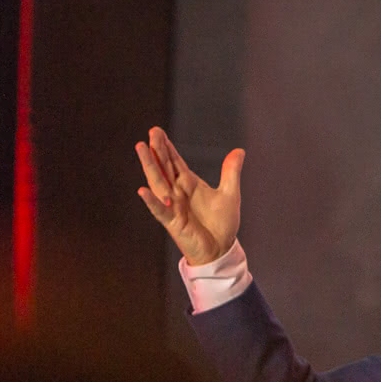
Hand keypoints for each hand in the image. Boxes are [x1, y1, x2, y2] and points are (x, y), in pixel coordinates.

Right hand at [135, 126, 243, 265]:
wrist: (221, 250)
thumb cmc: (222, 224)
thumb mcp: (230, 194)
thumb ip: (231, 172)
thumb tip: (239, 151)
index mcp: (189, 184)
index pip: (175, 162)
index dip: (167, 147)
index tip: (157, 132)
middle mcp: (177, 192)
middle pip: (165, 167)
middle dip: (158, 150)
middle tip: (152, 132)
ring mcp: (173, 206)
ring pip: (158, 183)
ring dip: (150, 167)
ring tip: (141, 149)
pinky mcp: (173, 222)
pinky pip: (160, 210)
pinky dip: (152, 201)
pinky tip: (143, 190)